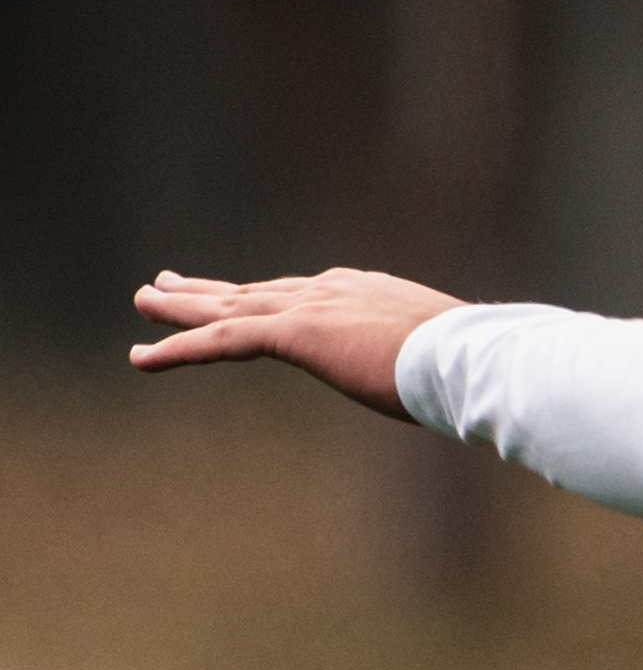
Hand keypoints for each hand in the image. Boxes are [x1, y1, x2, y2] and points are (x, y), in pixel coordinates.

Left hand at [131, 268, 464, 416]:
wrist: (473, 358)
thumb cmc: (474, 366)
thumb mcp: (444, 360)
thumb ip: (427, 362)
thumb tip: (453, 385)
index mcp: (366, 292)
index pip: (301, 293)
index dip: (263, 295)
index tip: (240, 295)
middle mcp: (332, 290)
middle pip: (255, 290)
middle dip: (209, 289)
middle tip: (165, 284)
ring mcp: (311, 307)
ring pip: (228, 306)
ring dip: (179, 309)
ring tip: (143, 302)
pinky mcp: (295, 333)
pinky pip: (222, 339)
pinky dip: (178, 348)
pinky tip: (142, 357)